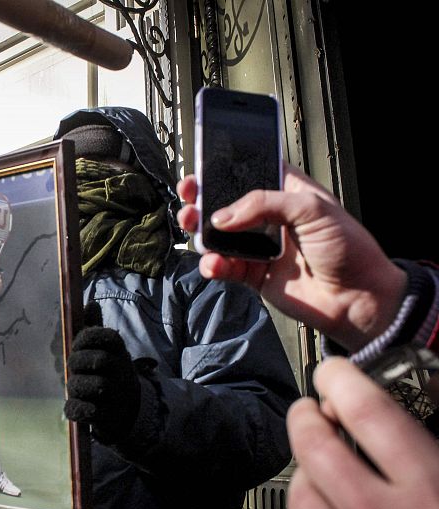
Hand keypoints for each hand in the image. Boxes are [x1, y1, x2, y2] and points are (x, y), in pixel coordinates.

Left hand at [64, 302, 140, 441]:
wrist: (130, 410)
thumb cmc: (111, 372)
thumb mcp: (108, 350)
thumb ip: (95, 329)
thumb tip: (90, 304)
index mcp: (120, 352)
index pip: (107, 337)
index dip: (87, 337)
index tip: (77, 343)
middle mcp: (122, 372)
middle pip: (99, 361)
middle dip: (78, 361)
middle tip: (72, 365)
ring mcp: (116, 396)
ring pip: (92, 386)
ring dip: (76, 385)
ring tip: (75, 386)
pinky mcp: (107, 417)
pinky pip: (86, 411)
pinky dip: (76, 408)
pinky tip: (75, 405)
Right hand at [176, 163, 404, 351]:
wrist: (359, 300)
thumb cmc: (349, 249)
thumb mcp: (311, 209)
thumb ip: (263, 204)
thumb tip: (223, 216)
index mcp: (287, 192)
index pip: (249, 172)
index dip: (223, 169)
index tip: (201, 168)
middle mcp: (271, 217)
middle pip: (226, 203)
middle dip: (203, 199)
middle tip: (189, 197)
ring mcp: (260, 246)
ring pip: (219, 235)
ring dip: (201, 232)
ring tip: (194, 229)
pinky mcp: (255, 274)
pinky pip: (225, 266)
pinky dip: (214, 265)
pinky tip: (214, 263)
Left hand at [286, 357, 438, 508]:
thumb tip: (422, 433)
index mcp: (431, 491)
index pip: (367, 411)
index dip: (342, 379)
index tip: (334, 371)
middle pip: (314, 448)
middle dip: (306, 417)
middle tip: (314, 408)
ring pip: (302, 496)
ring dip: (306, 472)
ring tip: (321, 464)